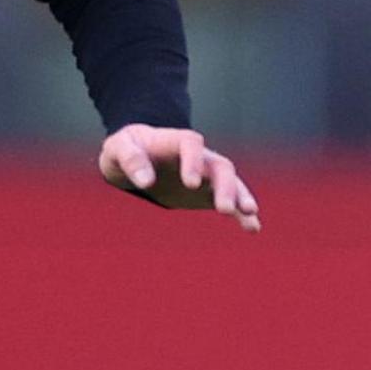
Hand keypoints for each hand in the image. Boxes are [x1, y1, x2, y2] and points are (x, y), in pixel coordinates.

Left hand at [98, 124, 259, 231]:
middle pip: (220, 165)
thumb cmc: (125, 150)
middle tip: (224, 209)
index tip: (190, 184)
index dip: (193, 161)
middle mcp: (197, 156)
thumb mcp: (118, 149)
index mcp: (175, 141)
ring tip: (249, 215)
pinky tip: (252, 228)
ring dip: (240, 197)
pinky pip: (231, 200)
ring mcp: (206, 174)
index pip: (191, 143)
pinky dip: (242, 213)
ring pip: (231, 182)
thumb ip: (130, 160)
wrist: (134, 157)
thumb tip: (146, 182)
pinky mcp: (207, 192)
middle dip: (225, 186)